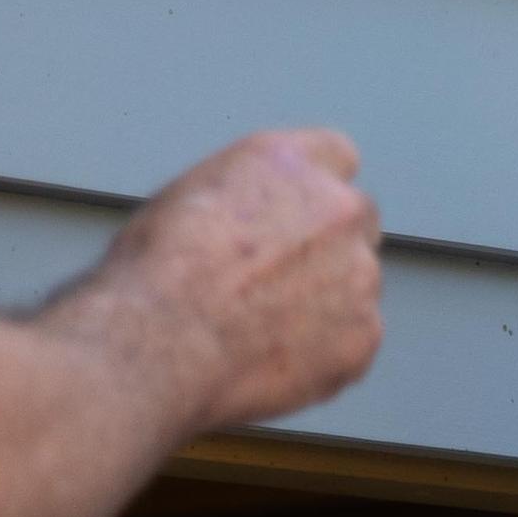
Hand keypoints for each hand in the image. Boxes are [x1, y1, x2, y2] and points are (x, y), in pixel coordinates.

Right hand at [96, 127, 385, 427]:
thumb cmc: (153, 277)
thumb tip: (254, 219)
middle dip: (329, 247)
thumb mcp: (184, 198)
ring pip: (358, 285)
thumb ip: (244, 197)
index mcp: (288, 163)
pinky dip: (326, 354)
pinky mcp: (364, 333)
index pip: (336, 156)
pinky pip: (354, 342)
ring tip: (258, 330)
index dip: (315, 193)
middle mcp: (338, 207)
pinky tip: (272, 359)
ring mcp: (360, 272)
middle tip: (277, 283)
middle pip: (357, 221)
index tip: (303, 216)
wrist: (159, 345)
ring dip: (327, 303)